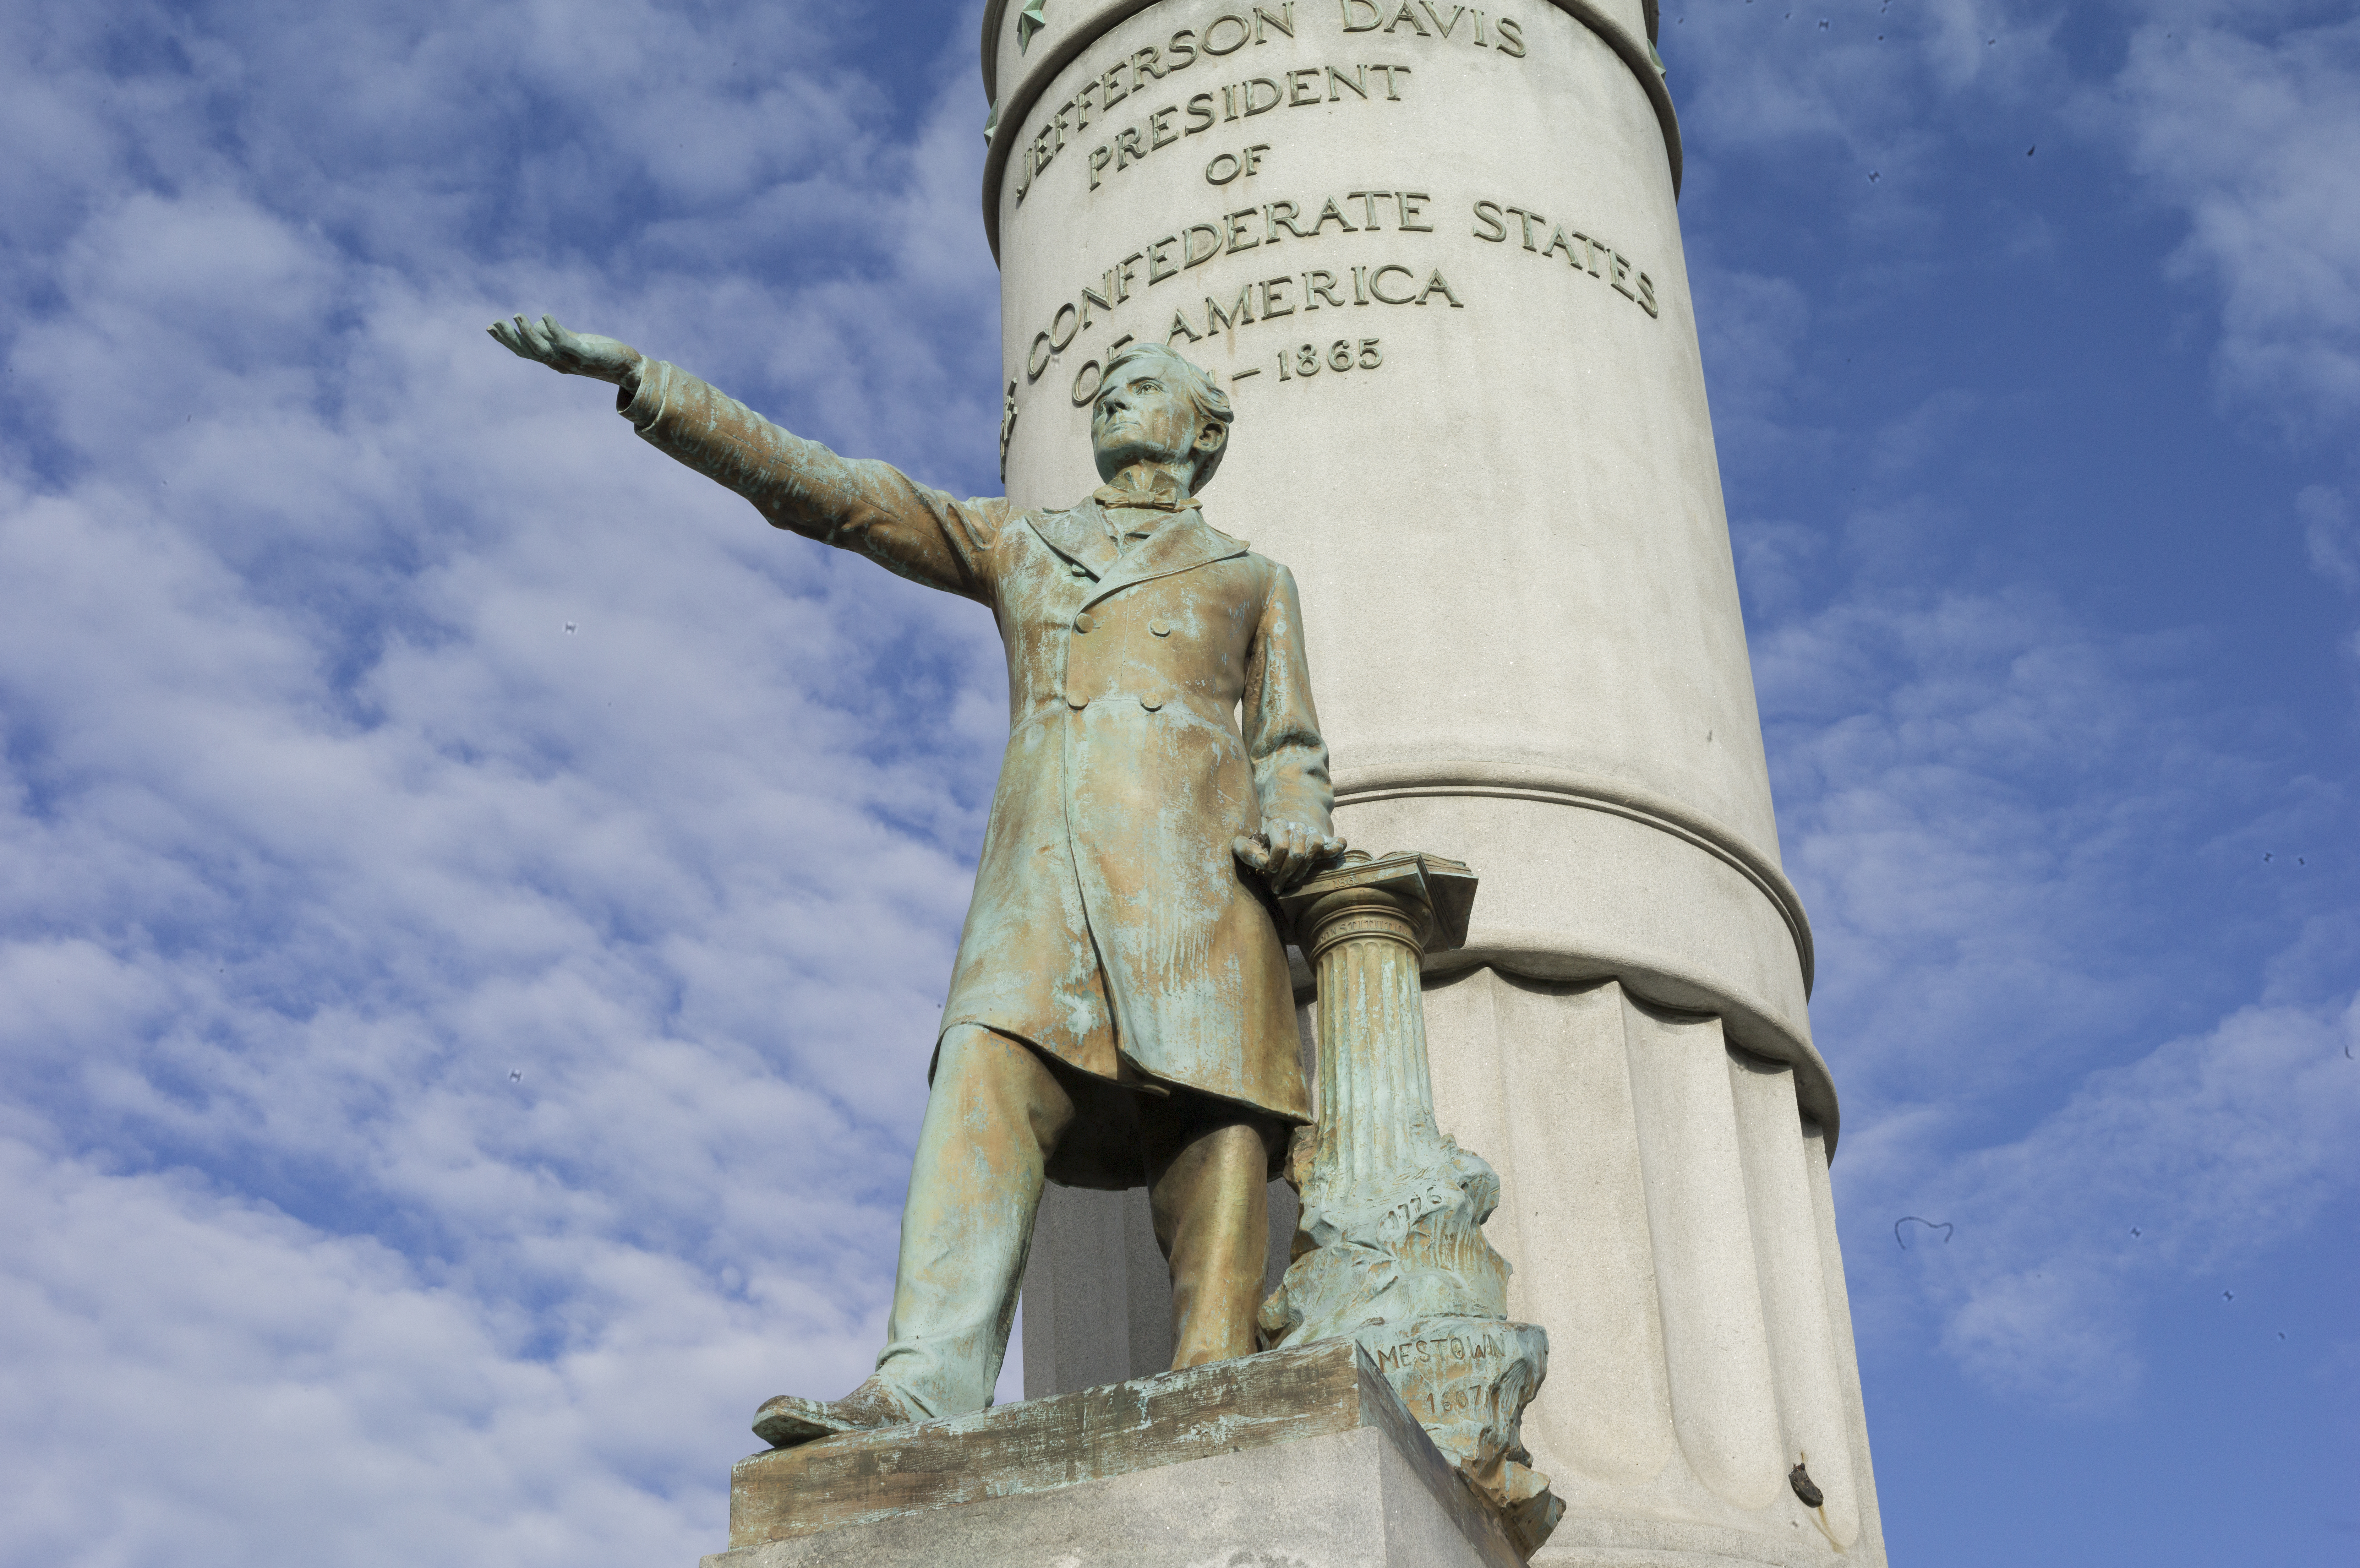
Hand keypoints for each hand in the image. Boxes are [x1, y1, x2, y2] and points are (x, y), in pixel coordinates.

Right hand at [486, 313, 640, 384]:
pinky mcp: (585, 354)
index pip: (524, 351)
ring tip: (517, 315)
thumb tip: (537, 323)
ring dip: (527, 332)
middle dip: (510, 337)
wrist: (628, 369)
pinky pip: (565, 342)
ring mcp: (570, 360)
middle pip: (527, 351)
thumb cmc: (601, 354)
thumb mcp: (574, 343)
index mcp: (553, 359)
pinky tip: (545, 315)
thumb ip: (555, 335)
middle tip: (495, 322)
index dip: (506, 340)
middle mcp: (558, 363)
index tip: (489, 327)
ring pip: (542, 348)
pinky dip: (553, 329)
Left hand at [1233, 821, 1345, 893]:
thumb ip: (1245, 849)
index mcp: (1277, 824)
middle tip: (1277, 887)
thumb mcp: (1246, 843)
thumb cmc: (1261, 843)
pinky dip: (1336, 848)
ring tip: (1294, 879)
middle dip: (1286, 874)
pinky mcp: (1325, 839)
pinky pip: (1335, 842)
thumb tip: (1264, 863)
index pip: (1281, 846)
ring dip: (1304, 868)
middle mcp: (1296, 826)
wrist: (1282, 829)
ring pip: (1315, 846)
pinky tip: (1332, 852)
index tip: (1269, 871)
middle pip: (1297, 852)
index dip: (1275, 863)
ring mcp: (1312, 831)